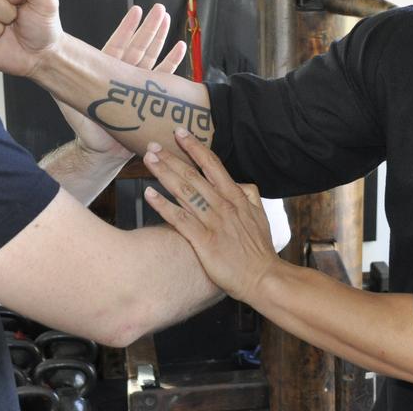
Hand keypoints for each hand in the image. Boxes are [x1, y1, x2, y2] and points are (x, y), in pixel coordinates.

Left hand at [60, 4, 186, 156]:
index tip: (136, 10)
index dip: (128, 28)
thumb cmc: (84, 127)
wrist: (100, 150)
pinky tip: (180, 48)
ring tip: (168, 21)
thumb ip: (63, 80)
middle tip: (160, 9)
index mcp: (105, 72)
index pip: (118, 44)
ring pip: (152, 57)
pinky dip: (172, 63)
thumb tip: (48, 61)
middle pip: (139, 46)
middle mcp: (122, 75)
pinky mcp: (149, 98)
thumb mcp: (70, 99)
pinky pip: (163, 78)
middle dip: (149, 28)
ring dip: (161, 39)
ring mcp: (137, 85)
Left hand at [142, 129, 278, 302]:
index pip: (213, 165)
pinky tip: (149, 194)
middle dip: (172, 158)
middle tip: (153, 145)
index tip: (180, 133)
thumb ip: (249, 196)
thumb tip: (240, 184)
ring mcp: (213, 222)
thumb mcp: (260, 216)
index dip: (195, 148)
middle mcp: (223, 205)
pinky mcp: (204, 241)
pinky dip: (163, 205)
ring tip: (149, 160)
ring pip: (184, 192)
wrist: (263, 278)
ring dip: (164, 174)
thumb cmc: (259, 250)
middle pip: (193, 175)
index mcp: (236, 197)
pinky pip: (180, 219)